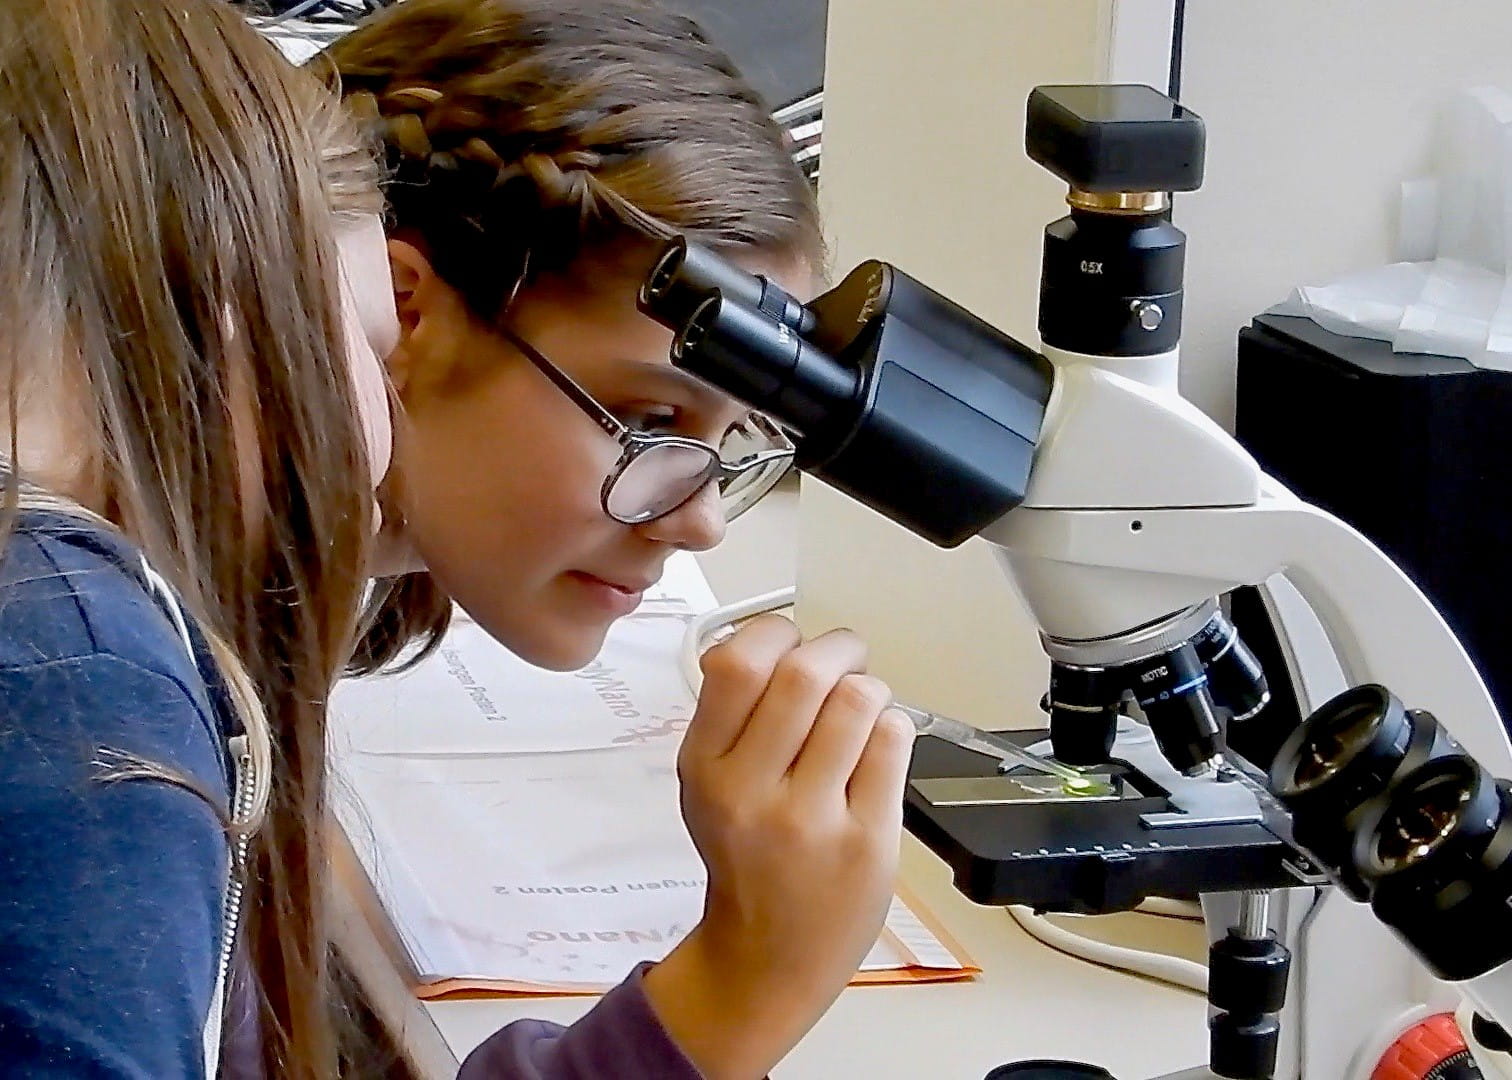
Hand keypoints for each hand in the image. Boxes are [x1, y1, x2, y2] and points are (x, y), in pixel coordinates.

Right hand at [642, 615, 914, 1079]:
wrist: (768, 957)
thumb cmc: (745, 858)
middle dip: (838, 649)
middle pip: (805, 674)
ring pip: (858, 701)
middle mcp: (751, 791)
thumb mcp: (705, 784)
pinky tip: (876, 748)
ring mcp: (811, 819)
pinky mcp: (867, 840)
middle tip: (845, 659)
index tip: (789, 642)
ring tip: (862, 709)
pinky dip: (892, 728)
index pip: (737, 663)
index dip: (775, 633)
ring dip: (869, 689)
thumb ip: (730, 715)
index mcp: (705, 766)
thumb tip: (777, 638)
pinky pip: (892, 742)